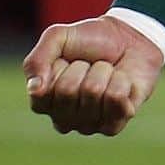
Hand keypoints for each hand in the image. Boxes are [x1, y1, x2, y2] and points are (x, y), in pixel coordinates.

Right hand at [23, 15, 164, 135]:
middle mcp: (62, 119)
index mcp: (43, 102)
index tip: (67, 60)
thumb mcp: (57, 37)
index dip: (59, 66)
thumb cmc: (89, 41)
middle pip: (68, 91)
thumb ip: (37, 60)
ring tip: (106, 72)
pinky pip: (116, 99)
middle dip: (83, 67)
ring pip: (93, 92)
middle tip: (90, 65)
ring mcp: (87, 126)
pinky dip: (122, 81)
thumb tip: (35, 90)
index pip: (42, 91)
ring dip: (104, 71)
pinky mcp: (113, 126)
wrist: (129, 39)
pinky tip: (121, 82)